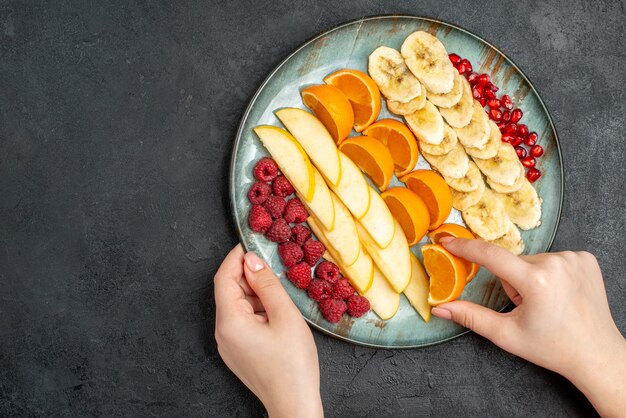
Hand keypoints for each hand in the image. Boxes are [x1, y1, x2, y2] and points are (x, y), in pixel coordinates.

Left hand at [214, 245, 322, 417]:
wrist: (294, 404)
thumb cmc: (293, 365)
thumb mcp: (285, 315)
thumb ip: (267, 284)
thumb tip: (252, 260)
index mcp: (230, 321)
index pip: (224, 278)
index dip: (236, 257)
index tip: (252, 243)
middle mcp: (223, 332)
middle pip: (229, 291)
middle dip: (248, 275)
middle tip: (272, 266)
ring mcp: (229, 344)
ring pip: (237, 306)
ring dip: (255, 293)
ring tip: (279, 292)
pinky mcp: (238, 351)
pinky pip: (242, 321)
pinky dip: (256, 309)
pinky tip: (276, 311)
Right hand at [432, 238, 625, 416]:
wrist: (596, 354)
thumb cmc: (552, 348)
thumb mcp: (506, 334)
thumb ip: (470, 316)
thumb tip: (441, 308)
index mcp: (535, 281)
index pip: (490, 255)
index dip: (465, 247)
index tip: (447, 241)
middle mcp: (556, 263)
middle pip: (513, 263)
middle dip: (513, 281)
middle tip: (529, 307)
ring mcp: (574, 258)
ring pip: (533, 260)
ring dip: (531, 277)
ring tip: (548, 302)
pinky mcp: (586, 258)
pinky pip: (553, 258)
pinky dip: (551, 273)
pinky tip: (561, 293)